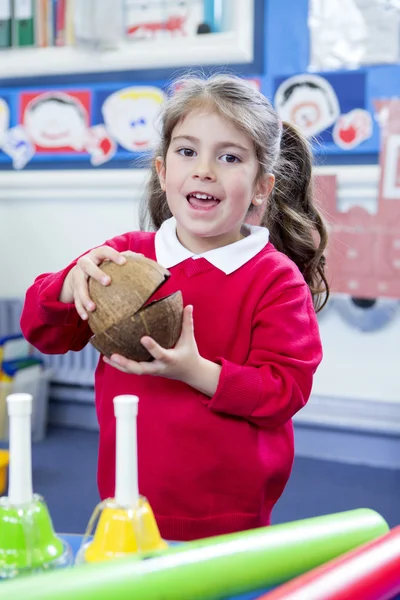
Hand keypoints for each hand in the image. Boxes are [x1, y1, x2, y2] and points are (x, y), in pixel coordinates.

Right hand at [59, 247, 138, 320]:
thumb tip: (142, 258)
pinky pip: (76, 300)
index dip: (113, 255)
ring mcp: (77, 277)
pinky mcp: (74, 289)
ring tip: (93, 308)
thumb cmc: (100, 264)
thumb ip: (124, 256)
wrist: (78, 271)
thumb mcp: (109, 258)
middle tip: (108, 282)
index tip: (124, 262)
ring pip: (79, 286)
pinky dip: (80, 309)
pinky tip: (86, 317)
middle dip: (97, 274)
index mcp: (96, 255)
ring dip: (85, 297)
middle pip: (88, 267)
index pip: (104, 251)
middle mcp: (84, 264)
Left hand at [103, 305, 221, 395]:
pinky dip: (120, 365)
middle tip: (114, 355)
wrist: (190, 373)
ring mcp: (152, 370)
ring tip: (106, 356)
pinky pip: (132, 370)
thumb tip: (189, 305)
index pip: (160, 354)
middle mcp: (158, 367)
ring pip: (133, 371)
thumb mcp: (189, 339)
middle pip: (140, 369)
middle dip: (126, 363)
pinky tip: (108, 358)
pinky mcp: (147, 371)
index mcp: (170, 359)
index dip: (151, 347)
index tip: (143, 338)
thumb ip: (187, 322)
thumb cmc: (189, 354)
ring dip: (119, 365)